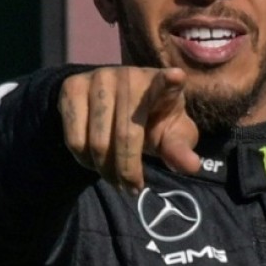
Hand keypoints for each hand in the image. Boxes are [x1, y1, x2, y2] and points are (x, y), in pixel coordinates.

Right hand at [59, 67, 200, 192]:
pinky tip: (94, 161)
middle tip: (132, 189)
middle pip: (126, 135)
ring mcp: (98, 78)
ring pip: (97, 142)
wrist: (107, 102)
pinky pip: (74, 139)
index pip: (166, 82)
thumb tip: (192, 167)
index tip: (176, 77)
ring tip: (114, 178)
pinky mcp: (72, 87)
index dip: (170, 82)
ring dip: (105, 170)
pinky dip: (84, 160)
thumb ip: (178, 150)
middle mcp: (128, 76)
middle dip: (128, 170)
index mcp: (160, 84)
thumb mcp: (168, 134)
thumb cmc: (148, 120)